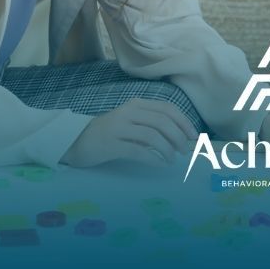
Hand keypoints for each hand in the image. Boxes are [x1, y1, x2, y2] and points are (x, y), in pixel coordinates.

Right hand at [59, 98, 197, 167]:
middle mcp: (129, 112)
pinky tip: (160, 164)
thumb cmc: (109, 133)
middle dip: (178, 137)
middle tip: (184, 151)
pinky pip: (139, 150)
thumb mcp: (131, 121)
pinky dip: (154, 158)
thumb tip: (180, 136)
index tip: (193, 136)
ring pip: (152, 136)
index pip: (167, 109)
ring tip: (172, 160)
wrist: (76, 140)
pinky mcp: (112, 144)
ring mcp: (119, 127)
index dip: (183, 122)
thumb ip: (151, 124)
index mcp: (136, 104)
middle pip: (162, 122)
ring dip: (167, 149)